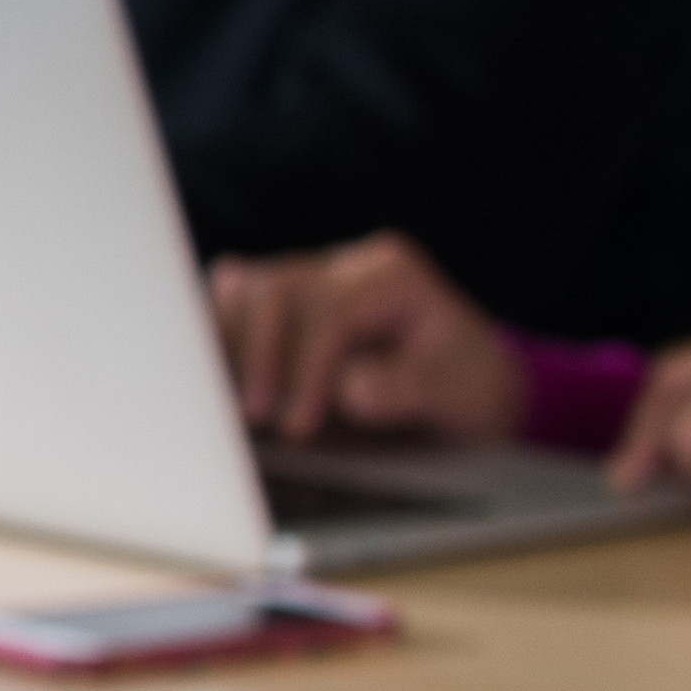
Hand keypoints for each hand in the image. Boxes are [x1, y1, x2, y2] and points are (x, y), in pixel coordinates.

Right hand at [206, 234, 524, 446]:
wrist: (469, 387)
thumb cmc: (465, 389)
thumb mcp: (459, 394)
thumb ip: (409, 388)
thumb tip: (349, 389)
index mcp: (394, 275)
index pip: (332, 310)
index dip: (307, 368)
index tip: (299, 425)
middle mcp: (347, 265)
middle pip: (277, 290)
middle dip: (261, 358)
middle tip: (259, 419)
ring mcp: (311, 276)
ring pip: (243, 289)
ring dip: (233, 350)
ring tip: (240, 408)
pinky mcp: (284, 301)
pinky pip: (233, 302)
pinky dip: (222, 341)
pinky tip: (226, 386)